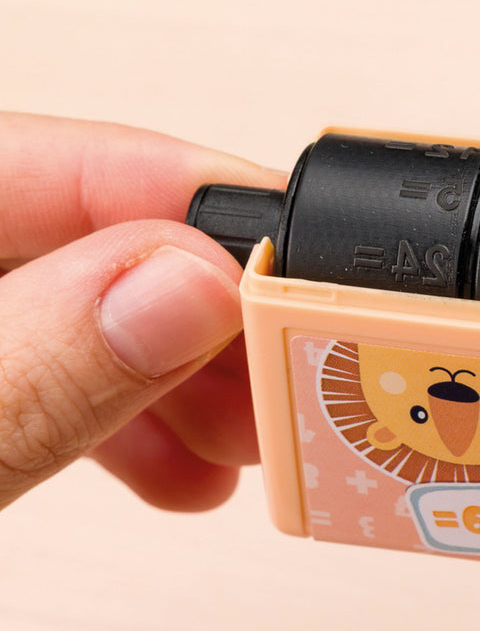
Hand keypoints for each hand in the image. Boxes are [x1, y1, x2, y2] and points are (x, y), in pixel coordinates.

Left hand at [0, 113, 283, 511]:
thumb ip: (41, 366)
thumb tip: (189, 287)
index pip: (48, 162)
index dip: (186, 194)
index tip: (288, 255)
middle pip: (86, 241)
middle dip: (200, 312)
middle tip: (279, 367)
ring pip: (87, 318)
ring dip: (184, 380)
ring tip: (244, 439)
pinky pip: (60, 377)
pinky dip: (132, 423)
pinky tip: (184, 468)